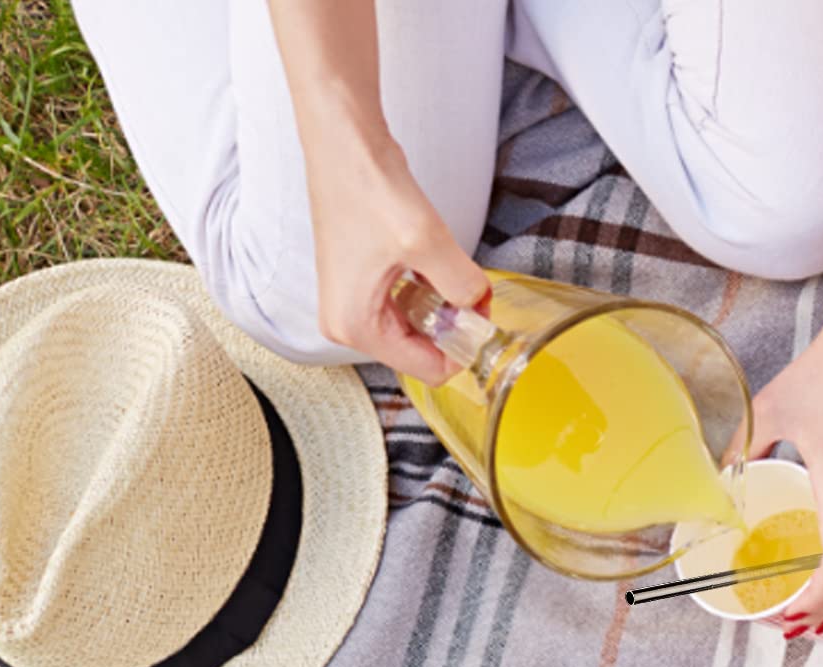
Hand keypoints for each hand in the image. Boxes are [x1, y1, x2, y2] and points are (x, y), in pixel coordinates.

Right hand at [302, 127, 487, 381]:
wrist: (342, 140)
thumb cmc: (367, 186)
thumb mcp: (426, 241)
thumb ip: (461, 283)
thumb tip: (478, 303)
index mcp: (354, 327)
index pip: (429, 370)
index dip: (463, 347)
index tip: (481, 312)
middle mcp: (347, 324)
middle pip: (422, 351)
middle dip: (452, 326)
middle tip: (474, 289)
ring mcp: (352, 304)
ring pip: (417, 328)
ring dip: (442, 306)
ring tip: (452, 269)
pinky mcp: (361, 283)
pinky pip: (407, 305)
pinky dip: (428, 291)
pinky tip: (434, 263)